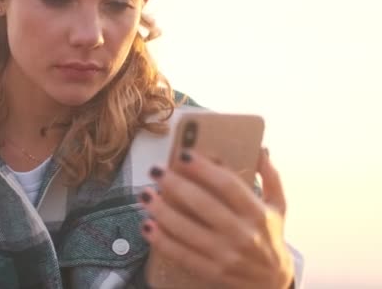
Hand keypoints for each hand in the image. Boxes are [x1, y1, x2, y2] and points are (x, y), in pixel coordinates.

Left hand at [140, 149, 293, 288]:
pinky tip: (147, 226)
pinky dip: (162, 240)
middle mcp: (242, 234)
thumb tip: (261, 148)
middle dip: (175, 184)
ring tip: (145, 194)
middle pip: (203, 204)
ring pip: (187, 230)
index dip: (204, 169)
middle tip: (156, 170)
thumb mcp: (278, 206)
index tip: (183, 154)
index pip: (228, 185)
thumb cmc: (270, 237)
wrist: (274, 283)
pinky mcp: (212, 271)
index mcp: (257, 213)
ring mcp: (226, 255)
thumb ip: (271, 177)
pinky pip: (182, 255)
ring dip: (162, 211)